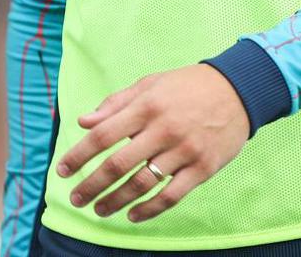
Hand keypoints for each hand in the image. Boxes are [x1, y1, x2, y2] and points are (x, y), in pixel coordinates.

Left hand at [57, 64, 249, 222]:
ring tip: (99, 210)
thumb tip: (84, 122)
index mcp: (147, 106)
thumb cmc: (188, 86)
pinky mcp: (203, 168)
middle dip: (92, 185)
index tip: (62, 171)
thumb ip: (116, 104)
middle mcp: (163, 129)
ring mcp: (184, 150)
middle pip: (118, 164)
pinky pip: (171, 195)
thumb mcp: (150, 85)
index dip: (78, 155)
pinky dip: (149, 209)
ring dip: (116, 201)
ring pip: (142, 183)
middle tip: (76, 199)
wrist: (238, 90)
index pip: (103, 135)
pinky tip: (133, 215)